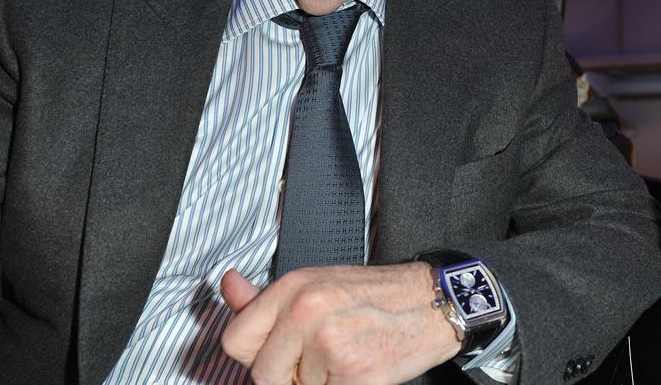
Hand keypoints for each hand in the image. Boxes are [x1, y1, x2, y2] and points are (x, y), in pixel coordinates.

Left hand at [220, 263, 461, 384]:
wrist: (432, 303)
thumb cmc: (376, 295)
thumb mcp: (316, 284)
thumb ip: (265, 298)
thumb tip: (228, 285)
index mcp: (294, 287)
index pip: (236, 339)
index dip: (256, 354)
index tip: (278, 352)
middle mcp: (307, 311)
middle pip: (263, 374)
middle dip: (289, 375)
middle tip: (320, 356)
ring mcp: (330, 343)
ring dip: (319, 382)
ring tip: (346, 354)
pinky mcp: (353, 374)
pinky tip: (360, 366)